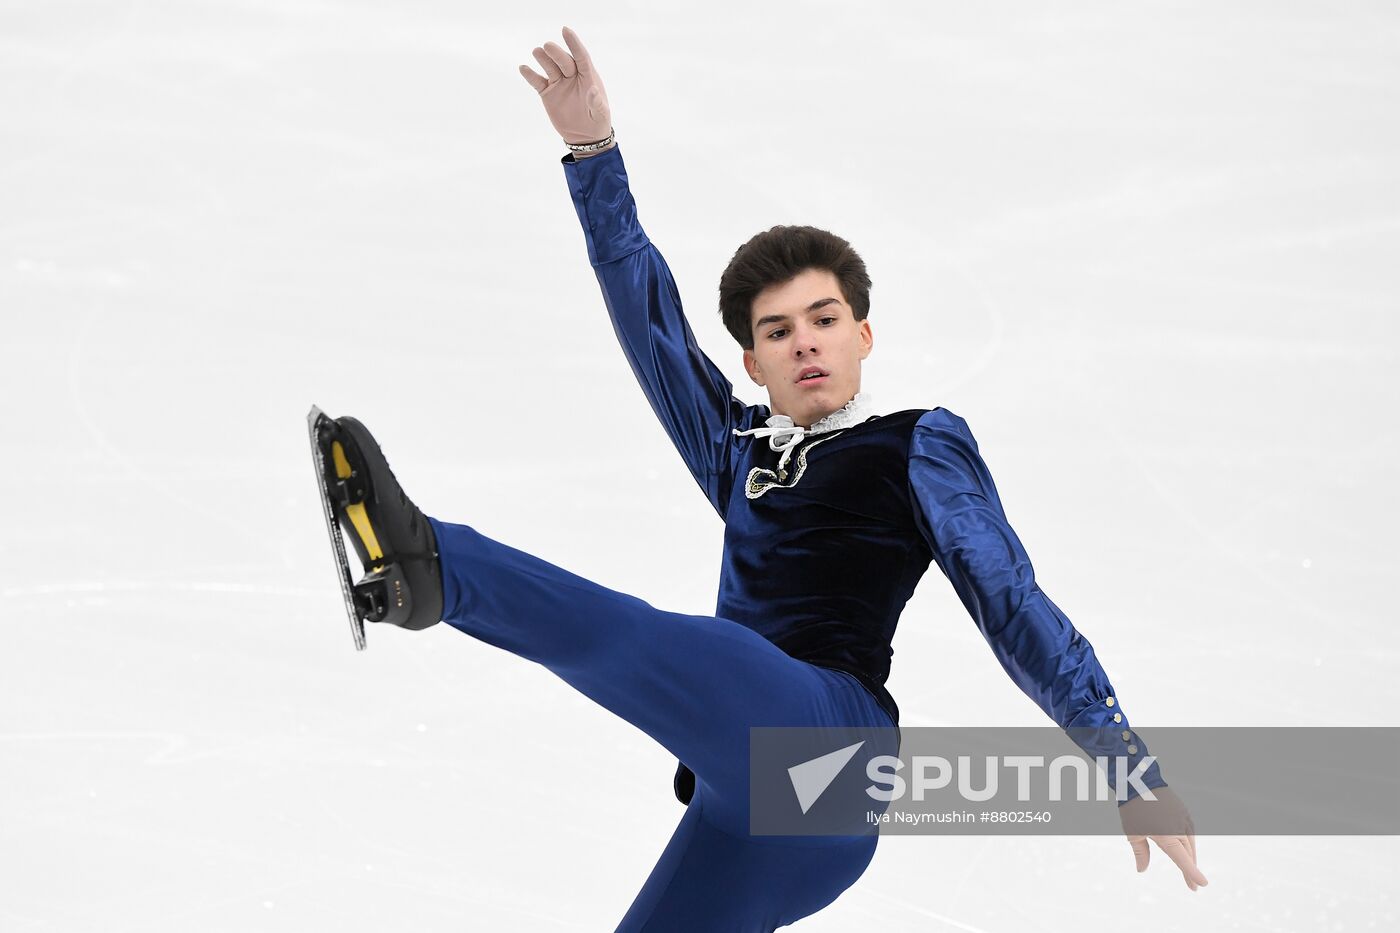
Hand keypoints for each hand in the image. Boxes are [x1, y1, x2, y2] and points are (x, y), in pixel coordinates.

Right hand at [518, 26, 613, 146]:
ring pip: (549, 67)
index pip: (581, 56)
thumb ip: (596, 102)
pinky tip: (523, 68)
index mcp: (588, 76)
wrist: (584, 136)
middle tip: (547, 46)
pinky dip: (530, 75)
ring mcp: (559, 83)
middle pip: (563, 60)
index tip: (565, 30)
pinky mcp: (547, 93)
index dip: (574, 43)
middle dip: (556, 53)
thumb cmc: (597, 121)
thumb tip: (592, 90)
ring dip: (543, 59)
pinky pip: (537, 82)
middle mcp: (572, 76)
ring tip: (537, 52)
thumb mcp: (600, 114)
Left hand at [1118, 785, 1209, 890]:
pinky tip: (1184, 849)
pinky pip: (1188, 832)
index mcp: (1167, 835)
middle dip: (1190, 870)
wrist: (1139, 781)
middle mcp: (1179, 828)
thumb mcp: (1133, 834)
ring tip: (1188, 871)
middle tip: (1193, 886)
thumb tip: (1142, 870)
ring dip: (1189, 856)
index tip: (1202, 885)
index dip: (1192, 873)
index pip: (1183, 859)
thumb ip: (1141, 853)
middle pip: (1188, 854)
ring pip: (1190, 843)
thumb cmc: (1133, 809)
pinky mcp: (1184, 812)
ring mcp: (1183, 818)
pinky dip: (1187, 843)